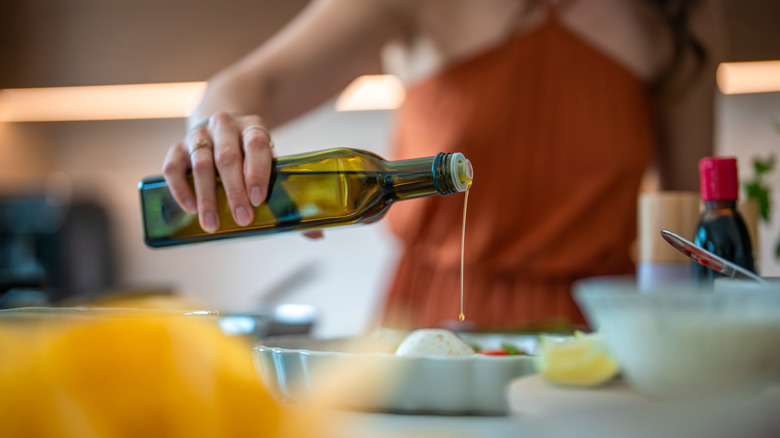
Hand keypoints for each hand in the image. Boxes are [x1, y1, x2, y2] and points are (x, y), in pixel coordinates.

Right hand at [162, 111, 273, 232]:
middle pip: (227, 157)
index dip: (257, 173)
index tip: (257, 200)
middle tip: (242, 218)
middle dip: (235, 192)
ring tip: (212, 224)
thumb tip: (264, 210)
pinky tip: (191, 209)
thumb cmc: (247, 152)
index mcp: (250, 126)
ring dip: (207, 198)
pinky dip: (181, 190)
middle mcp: (224, 125)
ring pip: (201, 165)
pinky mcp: (178, 146)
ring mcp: (199, 135)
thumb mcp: (262, 155)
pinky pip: (173, 168)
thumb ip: (265, 174)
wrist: (220, 130)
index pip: (255, 144)